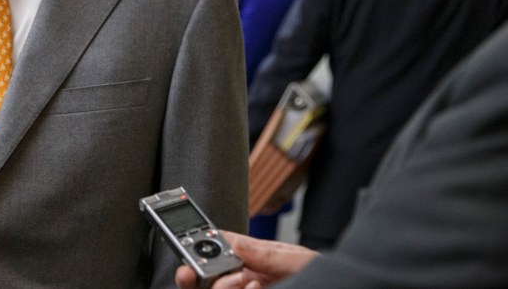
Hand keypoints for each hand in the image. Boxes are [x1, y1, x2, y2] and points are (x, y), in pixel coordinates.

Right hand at [174, 231, 318, 288]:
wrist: (338, 285)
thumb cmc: (320, 274)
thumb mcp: (294, 258)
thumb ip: (265, 253)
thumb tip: (235, 243)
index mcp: (248, 257)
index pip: (213, 248)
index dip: (195, 247)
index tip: (188, 246)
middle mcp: (242, 278)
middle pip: (204, 277)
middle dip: (194, 273)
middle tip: (193, 270)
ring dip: (222, 285)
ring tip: (245, 280)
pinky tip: (254, 288)